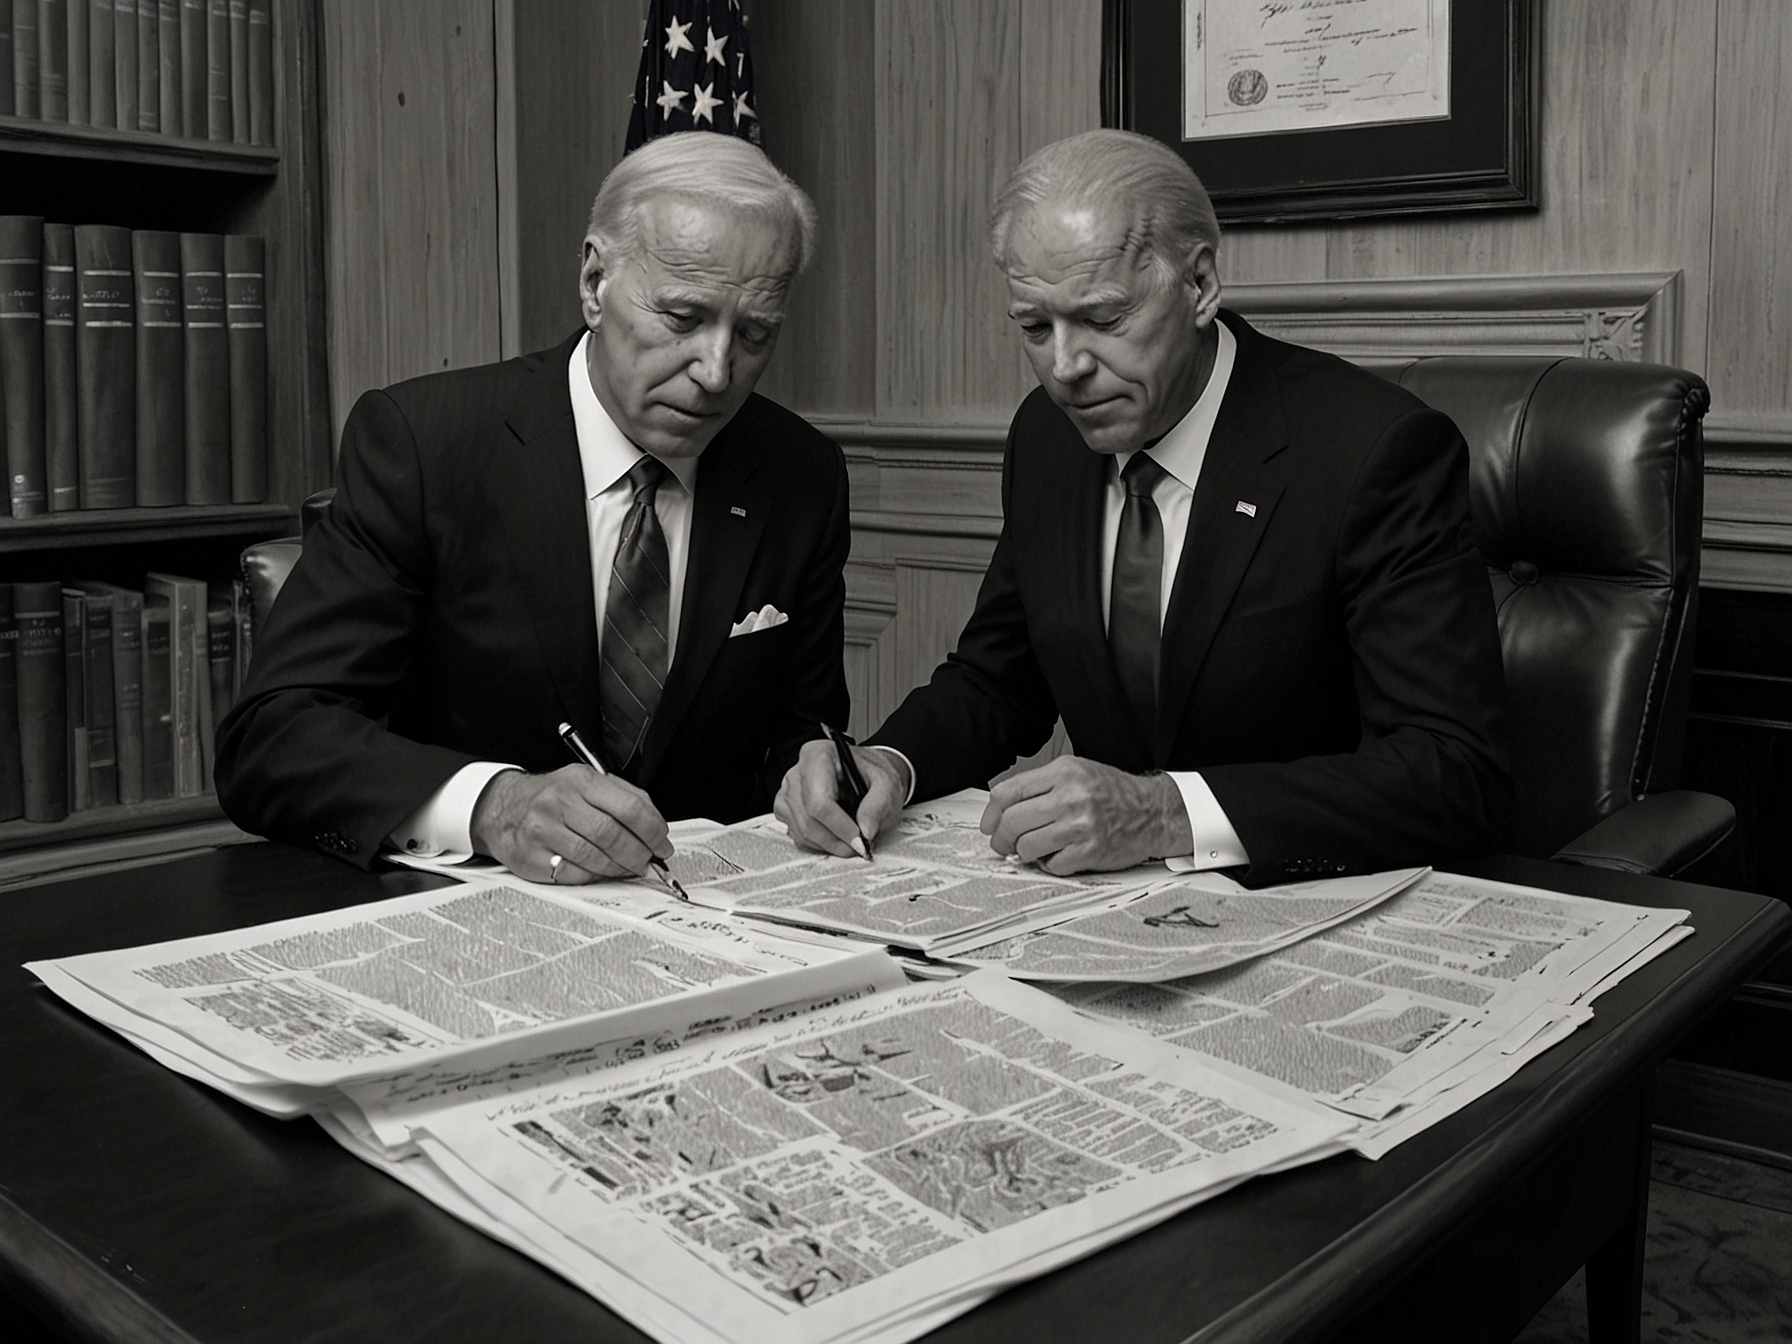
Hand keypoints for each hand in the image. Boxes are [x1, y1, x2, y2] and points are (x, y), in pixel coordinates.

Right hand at [469, 767, 670, 883]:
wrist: (503, 807)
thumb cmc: (553, 797)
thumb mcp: (586, 783)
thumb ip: (623, 798)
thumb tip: (656, 827)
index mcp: (580, 781)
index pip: (629, 807)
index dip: (653, 830)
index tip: (663, 843)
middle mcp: (559, 803)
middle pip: (612, 835)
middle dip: (640, 853)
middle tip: (650, 861)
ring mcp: (542, 830)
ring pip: (594, 857)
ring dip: (619, 868)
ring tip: (630, 868)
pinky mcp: (531, 857)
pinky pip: (572, 873)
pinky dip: (594, 876)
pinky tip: (602, 871)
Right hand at [775, 739, 908, 856]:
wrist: (867, 775)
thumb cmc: (873, 775)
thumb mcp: (887, 784)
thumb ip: (878, 806)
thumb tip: (865, 832)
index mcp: (818, 756)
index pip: (820, 801)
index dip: (840, 827)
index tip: (860, 841)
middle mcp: (797, 773)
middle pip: (809, 820)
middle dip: (837, 841)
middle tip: (861, 846)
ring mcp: (788, 792)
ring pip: (803, 833)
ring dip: (831, 845)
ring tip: (852, 838)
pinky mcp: (786, 809)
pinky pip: (799, 837)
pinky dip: (821, 844)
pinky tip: (837, 834)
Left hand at [981, 757, 1192, 873]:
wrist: (1152, 811)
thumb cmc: (1112, 793)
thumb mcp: (1077, 772)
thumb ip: (1041, 785)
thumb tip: (1002, 809)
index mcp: (1063, 773)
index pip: (1009, 792)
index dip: (991, 813)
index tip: (989, 825)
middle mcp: (1071, 796)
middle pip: (1013, 822)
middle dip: (1001, 839)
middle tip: (1003, 845)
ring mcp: (1080, 825)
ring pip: (1027, 847)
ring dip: (1024, 853)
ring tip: (1033, 850)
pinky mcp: (1090, 851)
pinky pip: (1052, 865)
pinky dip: (1049, 864)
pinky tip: (1058, 856)